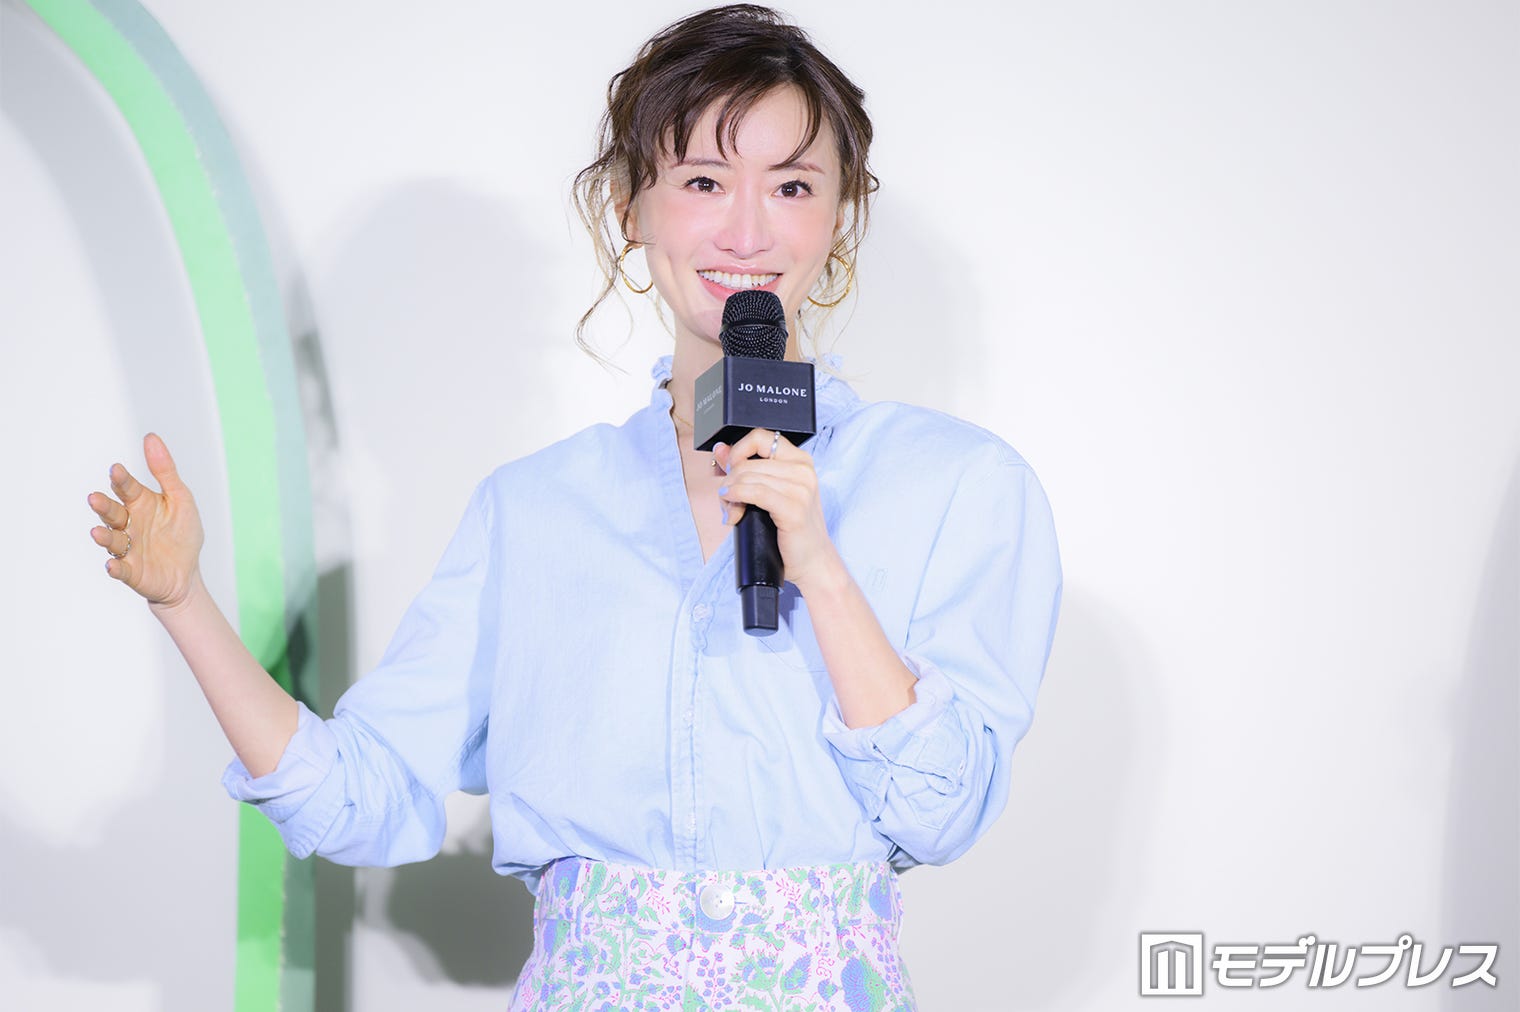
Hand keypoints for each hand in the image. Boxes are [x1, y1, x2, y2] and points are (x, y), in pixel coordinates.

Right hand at [88, 433, 205, 610]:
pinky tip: (111, 565)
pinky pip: (121, 569)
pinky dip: (115, 567)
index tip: (116, 470)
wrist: (187, 573)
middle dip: (104, 506)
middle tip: (94, 499)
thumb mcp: (180, 498)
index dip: (121, 480)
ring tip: (97, 532)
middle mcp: (129, 524)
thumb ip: (165, 471)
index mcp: (140, 503)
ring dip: (104, 536)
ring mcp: (128, 548)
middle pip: (113, 513)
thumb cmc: (182, 533)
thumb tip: (150, 437)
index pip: (127, 488)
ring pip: (112, 540)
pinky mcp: (132, 571)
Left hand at [713, 429, 845, 594]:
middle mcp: (803, 470)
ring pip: (747, 477)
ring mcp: (801, 488)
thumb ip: (745, 470)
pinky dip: (736, 497)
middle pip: (748, 461)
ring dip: (730, 493)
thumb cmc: (791, 529)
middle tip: (726, 499)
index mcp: (800, 460)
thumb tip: (720, 450)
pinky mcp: (794, 508)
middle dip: (729, 479)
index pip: (759, 437)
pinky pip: (754, 492)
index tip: (728, 469)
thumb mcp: (768, 493)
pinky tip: (731, 506)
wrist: (813, 561)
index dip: (737, 451)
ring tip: (731, 510)